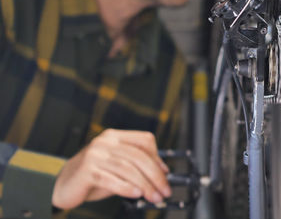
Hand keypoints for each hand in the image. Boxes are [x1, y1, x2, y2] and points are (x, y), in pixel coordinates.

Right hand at [52, 129, 170, 209]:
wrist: (62, 185)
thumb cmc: (94, 176)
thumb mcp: (117, 166)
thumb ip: (136, 166)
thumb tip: (162, 173)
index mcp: (115, 136)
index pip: (145, 140)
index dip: (158, 157)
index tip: (165, 174)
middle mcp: (105, 142)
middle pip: (139, 156)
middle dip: (155, 176)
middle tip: (164, 191)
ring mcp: (95, 155)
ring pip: (128, 169)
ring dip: (145, 185)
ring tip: (154, 197)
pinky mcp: (87, 171)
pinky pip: (111, 179)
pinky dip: (126, 187)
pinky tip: (136, 194)